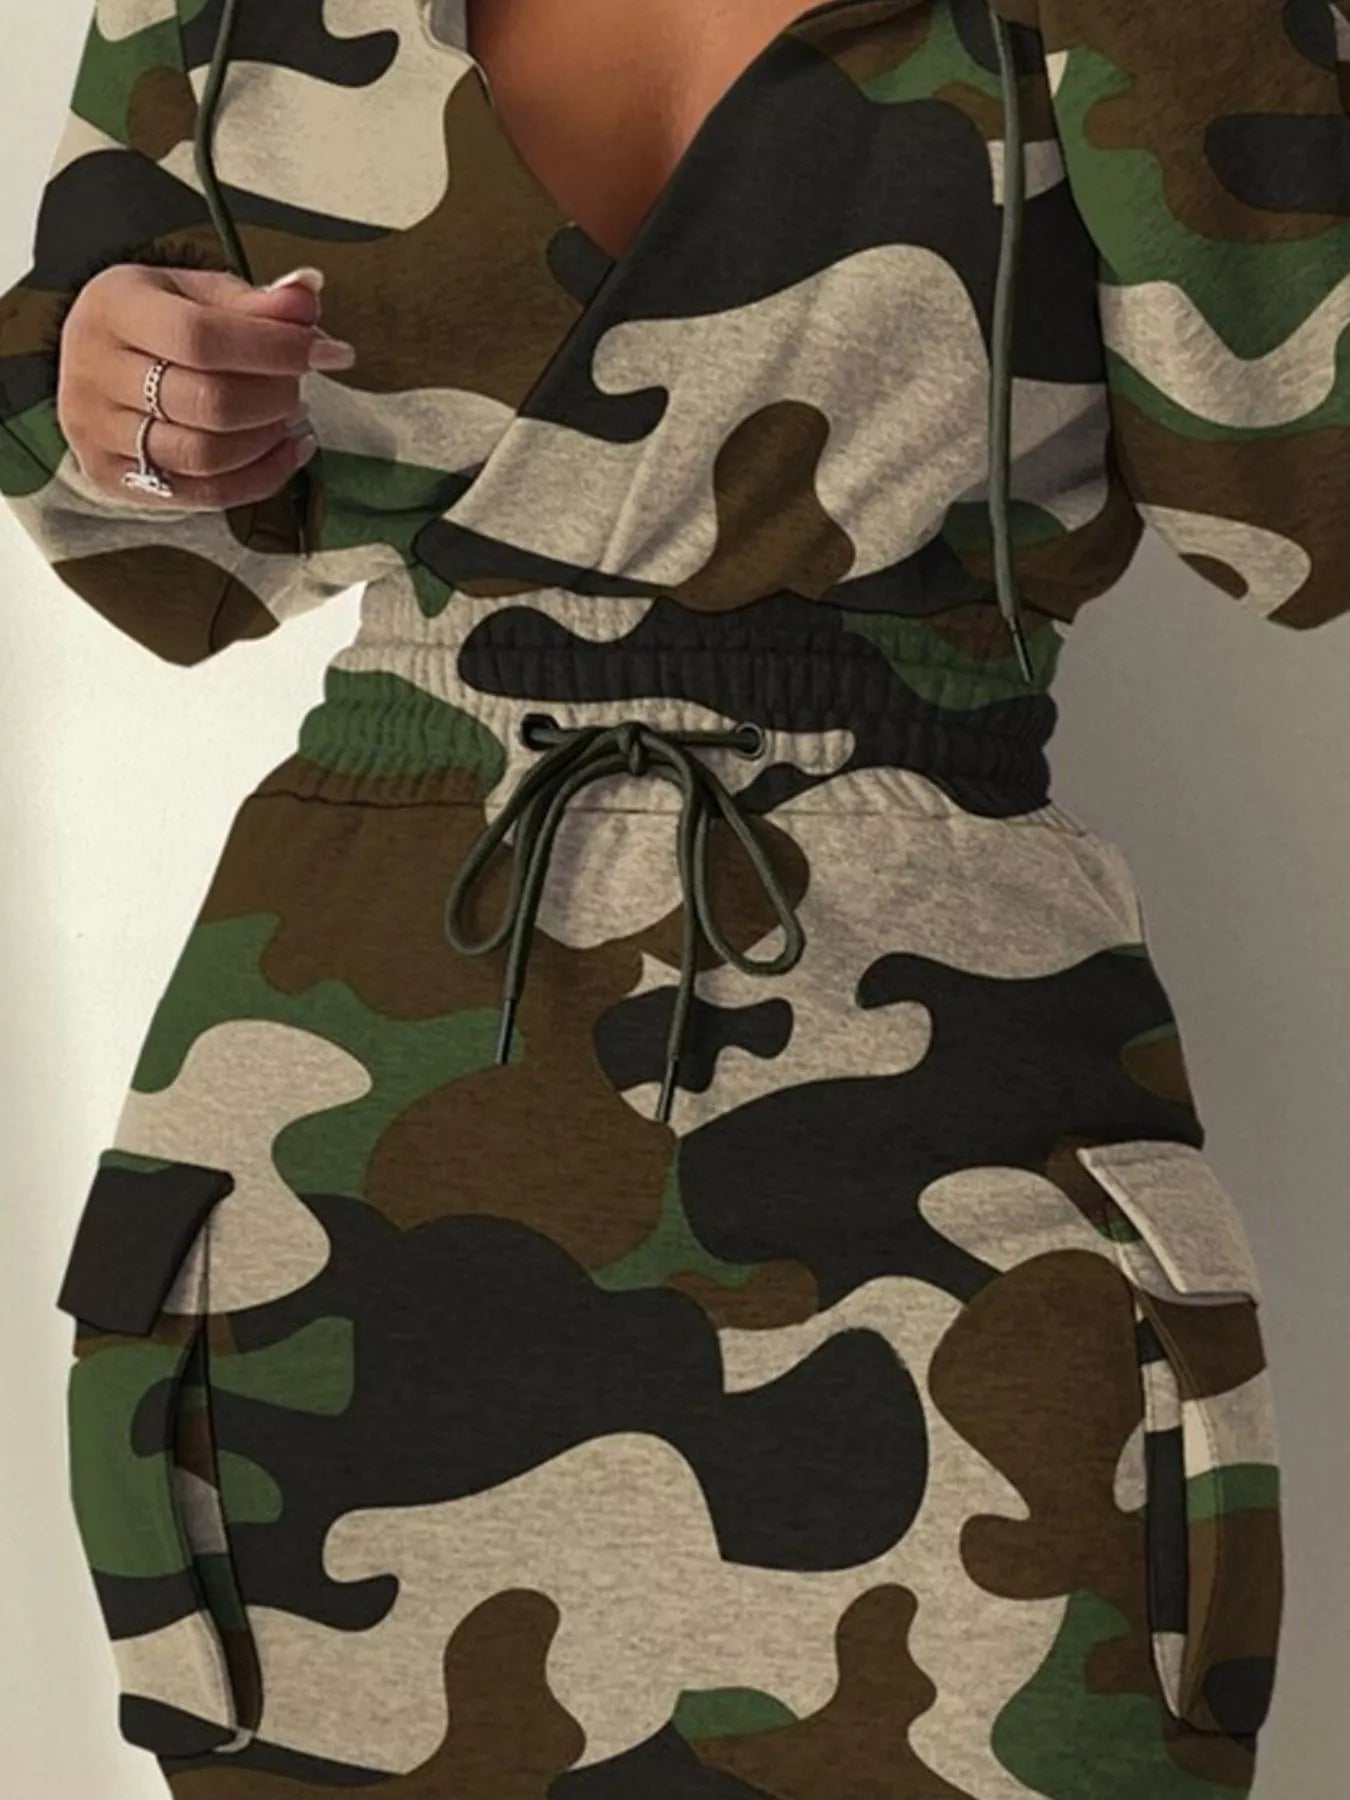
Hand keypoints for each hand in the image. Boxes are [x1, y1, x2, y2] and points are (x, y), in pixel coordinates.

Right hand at [54, 262, 355, 507]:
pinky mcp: (111, 477)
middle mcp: (93, 370)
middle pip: (209, 403)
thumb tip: (310, 293)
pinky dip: (261, 477)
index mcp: (115, 307)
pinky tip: (288, 449)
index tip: (331, 353)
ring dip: (267, 440)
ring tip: (288, 416)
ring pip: (206, 455)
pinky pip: (203, 493)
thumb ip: (257, 300)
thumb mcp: (200, 294)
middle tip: (298, 384)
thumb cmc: (159, 321)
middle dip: (275, 397)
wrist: (94, 364)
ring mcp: (96, 430)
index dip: (277, 349)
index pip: (203, 338)